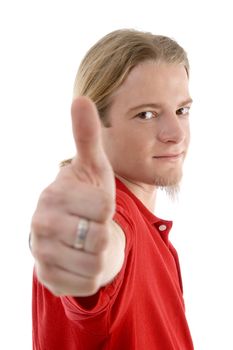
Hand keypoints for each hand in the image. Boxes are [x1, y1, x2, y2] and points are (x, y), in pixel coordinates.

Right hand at [30, 97, 115, 295]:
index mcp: (52, 195)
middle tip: (92, 225)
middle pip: (100, 237)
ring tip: (88, 242)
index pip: (102, 205)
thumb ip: (86, 136)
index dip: (107, 206)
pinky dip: (93, 273)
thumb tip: (81, 99)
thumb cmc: (88, 197)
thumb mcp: (92, 167)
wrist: (74, 232)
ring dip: (100, 253)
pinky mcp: (48, 278)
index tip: (96, 204)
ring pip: (95, 263)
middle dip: (104, 231)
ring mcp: (42, 254)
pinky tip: (81, 259)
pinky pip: (86, 282)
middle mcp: (41, 225)